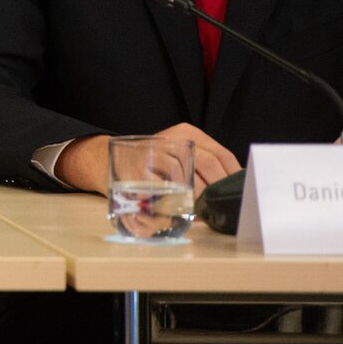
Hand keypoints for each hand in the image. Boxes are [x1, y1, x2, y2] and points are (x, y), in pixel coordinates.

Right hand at [56, 122, 239, 193]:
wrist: (103, 160)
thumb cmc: (149, 165)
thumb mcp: (176, 156)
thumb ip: (201, 167)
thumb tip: (231, 191)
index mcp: (186, 133)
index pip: (221, 154)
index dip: (234, 177)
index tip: (239, 194)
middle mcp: (171, 137)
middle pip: (208, 163)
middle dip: (217, 189)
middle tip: (220, 206)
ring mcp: (153, 152)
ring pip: (187, 176)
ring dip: (198, 197)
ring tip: (202, 211)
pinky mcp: (139, 169)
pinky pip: (165, 187)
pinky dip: (176, 201)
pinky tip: (182, 209)